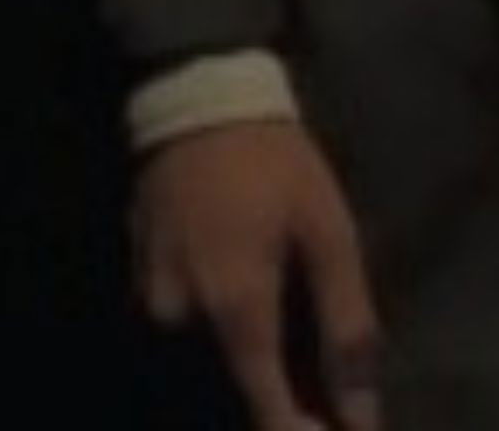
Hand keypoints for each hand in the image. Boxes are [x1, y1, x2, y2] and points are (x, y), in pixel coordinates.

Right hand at [132, 121, 382, 430]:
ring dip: (246, 380)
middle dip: (278, 407)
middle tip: (320, 402)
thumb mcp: (327, 231)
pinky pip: (178, 343)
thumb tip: (363, 409)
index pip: (265, 412)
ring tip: (290, 369)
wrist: (199, 99)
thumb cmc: (276, 163)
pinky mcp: (135, 290)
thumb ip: (347, 324)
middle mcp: (180, 325)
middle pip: (229, 398)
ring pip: (200, 374)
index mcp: (234, 311)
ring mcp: (149, 310)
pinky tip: (250, 332)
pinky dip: (216, 350)